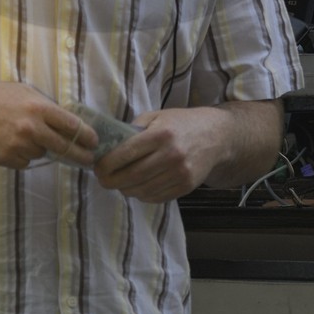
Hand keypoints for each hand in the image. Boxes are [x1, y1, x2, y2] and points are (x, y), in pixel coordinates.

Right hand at [0, 81, 98, 170]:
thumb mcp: (23, 92)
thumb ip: (44, 107)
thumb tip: (66, 121)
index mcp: (39, 107)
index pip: (72, 125)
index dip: (86, 136)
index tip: (93, 142)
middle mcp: (32, 127)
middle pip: (65, 147)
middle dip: (80, 155)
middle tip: (88, 160)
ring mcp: (19, 145)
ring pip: (41, 154)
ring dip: (38, 149)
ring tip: (18, 134)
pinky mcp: (6, 158)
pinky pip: (24, 162)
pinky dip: (20, 156)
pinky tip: (6, 142)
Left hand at [93, 108, 229, 201]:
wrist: (216, 137)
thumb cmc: (181, 123)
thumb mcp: (157, 116)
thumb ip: (134, 130)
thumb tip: (109, 147)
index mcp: (161, 134)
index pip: (125, 154)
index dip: (106, 164)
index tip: (97, 167)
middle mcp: (171, 156)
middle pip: (131, 177)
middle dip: (110, 180)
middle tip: (102, 178)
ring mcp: (180, 174)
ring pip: (141, 191)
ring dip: (125, 189)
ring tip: (120, 181)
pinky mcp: (185, 188)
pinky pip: (154, 198)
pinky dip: (141, 195)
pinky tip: (138, 186)